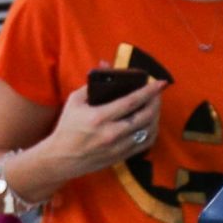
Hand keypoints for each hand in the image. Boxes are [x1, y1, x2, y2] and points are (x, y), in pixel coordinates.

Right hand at [41, 77, 165, 181]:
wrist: (61, 158)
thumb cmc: (67, 127)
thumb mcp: (74, 101)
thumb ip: (92, 83)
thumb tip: (105, 64)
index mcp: (99, 117)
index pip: (131, 101)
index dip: (148, 91)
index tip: (160, 83)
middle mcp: (112, 133)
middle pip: (145, 116)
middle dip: (156, 102)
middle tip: (158, 93)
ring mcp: (119, 147)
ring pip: (148, 131)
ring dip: (156, 117)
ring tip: (155, 106)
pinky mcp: (122, 156)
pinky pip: (145, 144)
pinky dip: (152, 132)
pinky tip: (151, 123)